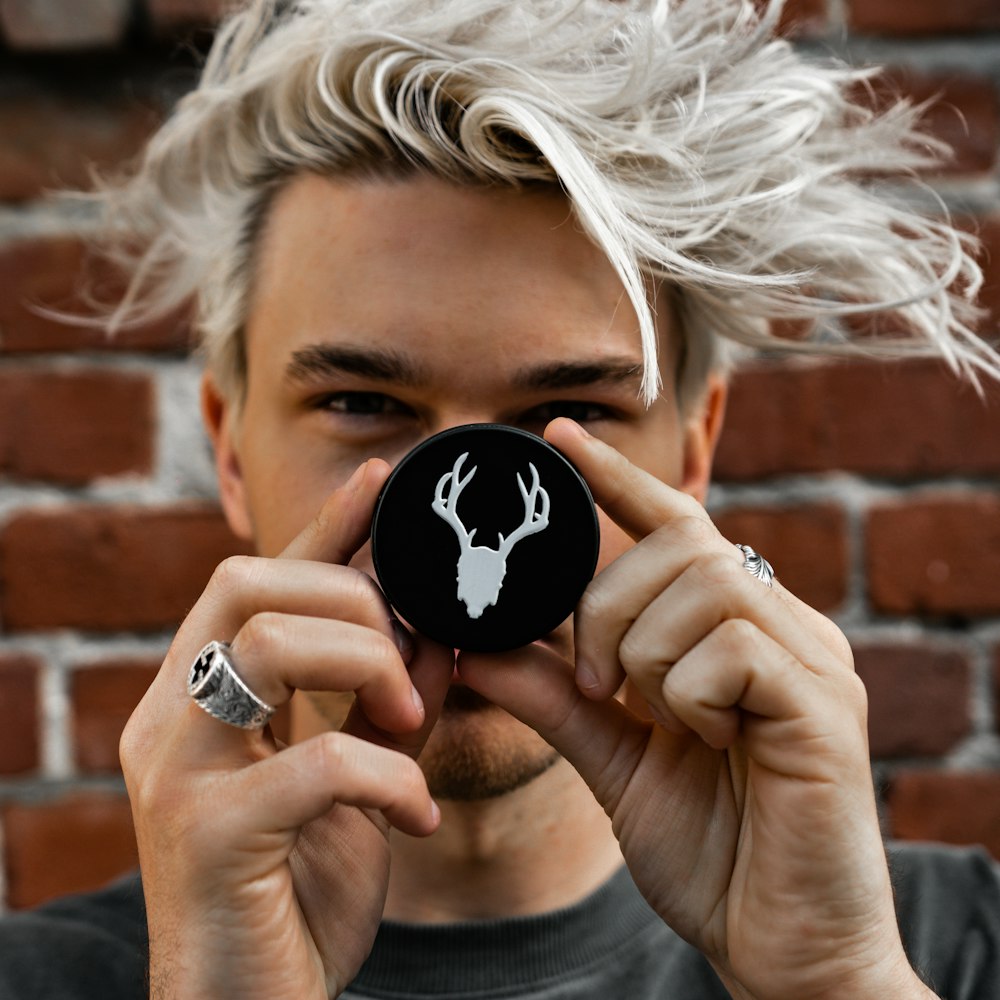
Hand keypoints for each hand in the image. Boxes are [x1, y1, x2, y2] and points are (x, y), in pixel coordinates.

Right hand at [120, 460, 452, 999]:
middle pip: (248, 584)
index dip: (323, 525)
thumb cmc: (297, 889)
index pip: (257, 577)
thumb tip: (439, 625)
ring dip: (365, 665)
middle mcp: (170, 715)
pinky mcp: (204, 837)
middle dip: (352, 598)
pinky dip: (386, 777)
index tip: (384, 481)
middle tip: (409, 662)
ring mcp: (176, 772)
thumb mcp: (358, 774)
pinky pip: (310, 764)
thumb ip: (387, 699)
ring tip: (410, 718)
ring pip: (266, 646)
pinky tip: (418, 816)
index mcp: (202, 692)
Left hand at [458, 419, 932, 999]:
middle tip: (600, 680)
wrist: (781, 949)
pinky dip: (688, 695)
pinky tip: (708, 742)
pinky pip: (731, 649)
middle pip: (680, 545)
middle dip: (610, 605)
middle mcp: (784, 625)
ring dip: (647, 653)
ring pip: (702, 584)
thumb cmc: (708, 848)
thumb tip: (476, 644)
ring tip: (658, 717)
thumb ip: (553, 694)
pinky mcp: (828, 705)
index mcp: (736, 628)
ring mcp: (814, 659)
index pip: (677, 524)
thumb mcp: (612, 757)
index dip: (617, 477)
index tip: (558, 436)